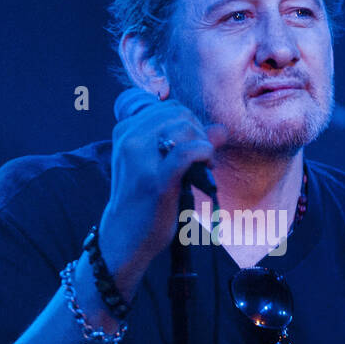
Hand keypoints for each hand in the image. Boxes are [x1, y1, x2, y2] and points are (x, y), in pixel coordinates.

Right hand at [97, 98, 226, 296]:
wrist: (124, 236)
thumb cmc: (143, 199)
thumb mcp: (157, 164)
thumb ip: (189, 142)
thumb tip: (221, 129)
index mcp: (125, 131)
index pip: (168, 107)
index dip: (189, 123)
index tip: (194, 145)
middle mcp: (130, 140)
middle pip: (179, 114)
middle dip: (198, 132)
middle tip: (203, 157)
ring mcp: (141, 159)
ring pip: (185, 127)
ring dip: (203, 143)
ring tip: (205, 165)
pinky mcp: (157, 180)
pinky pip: (189, 152)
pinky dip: (204, 153)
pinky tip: (207, 165)